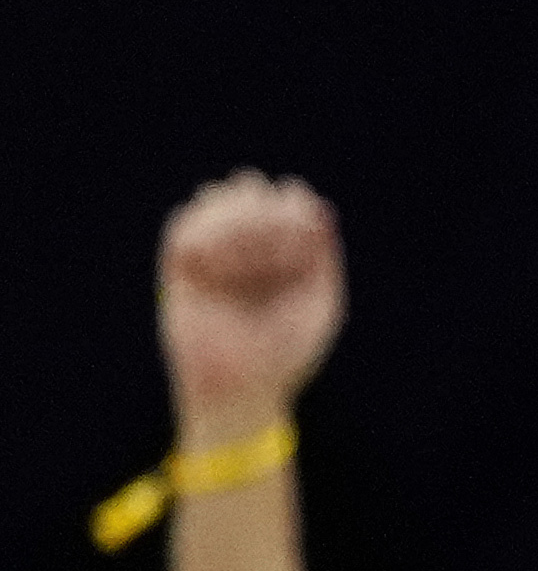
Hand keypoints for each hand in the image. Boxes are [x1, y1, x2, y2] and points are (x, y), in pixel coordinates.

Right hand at [157, 175, 343, 437]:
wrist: (240, 384)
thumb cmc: (287, 352)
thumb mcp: (319, 304)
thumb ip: (322, 255)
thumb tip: (320, 206)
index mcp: (288, 249)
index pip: (290, 198)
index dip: (293, 207)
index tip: (302, 237)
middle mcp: (250, 242)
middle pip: (250, 186)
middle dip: (262, 212)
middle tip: (273, 254)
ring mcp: (214, 248)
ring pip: (215, 195)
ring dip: (233, 223)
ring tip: (242, 268)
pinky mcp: (180, 261)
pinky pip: (185, 222)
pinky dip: (203, 237)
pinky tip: (214, 271)